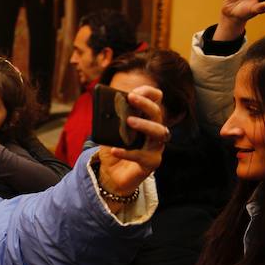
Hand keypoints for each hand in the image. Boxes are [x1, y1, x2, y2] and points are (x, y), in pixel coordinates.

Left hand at [95, 85, 167, 199]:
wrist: (111, 174)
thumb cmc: (113, 149)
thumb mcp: (108, 132)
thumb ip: (109, 121)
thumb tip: (105, 109)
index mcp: (146, 119)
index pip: (156, 101)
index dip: (149, 93)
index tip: (136, 90)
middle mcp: (155, 130)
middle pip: (157, 113)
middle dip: (145, 104)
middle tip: (131, 98)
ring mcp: (156, 147)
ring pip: (159, 132)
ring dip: (144, 124)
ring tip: (129, 121)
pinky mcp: (152, 162)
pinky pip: (142, 156)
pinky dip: (128, 152)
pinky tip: (115, 150)